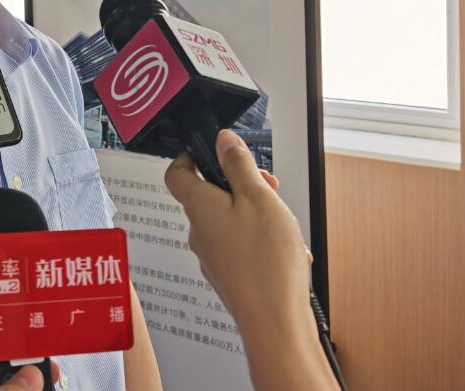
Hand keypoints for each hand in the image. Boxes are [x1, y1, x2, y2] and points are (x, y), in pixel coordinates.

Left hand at [164, 130, 308, 327]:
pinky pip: (241, 246)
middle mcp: (199, 232)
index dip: (193, 156)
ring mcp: (212, 256)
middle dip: (241, 186)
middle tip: (267, 188)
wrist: (276, 323)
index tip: (214, 150)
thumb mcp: (259, 198)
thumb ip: (240, 165)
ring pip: (230, 220)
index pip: (177, 172)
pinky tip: (286, 250)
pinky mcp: (228, 275)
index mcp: (199, 208)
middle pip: (211, 195)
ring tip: (282, 223)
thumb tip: (224, 140)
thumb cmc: (266, 264)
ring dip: (256, 213)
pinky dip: (262, 241)